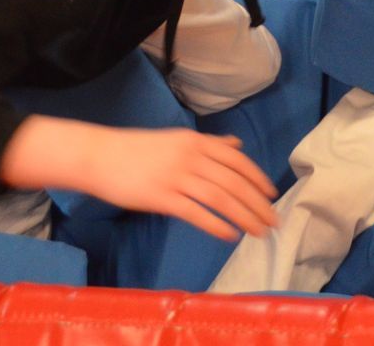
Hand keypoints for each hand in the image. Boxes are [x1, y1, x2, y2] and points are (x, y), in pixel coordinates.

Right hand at [1, 118, 277, 240]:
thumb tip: (236, 145)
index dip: (257, 178)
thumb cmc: (138, 149)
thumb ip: (209, 144)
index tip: (272, 195)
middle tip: (273, 220)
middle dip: (257, 203)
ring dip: (244, 216)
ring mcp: (176, 177)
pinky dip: (216, 225)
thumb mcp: (178, 139)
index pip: (237, 160)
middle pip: (233, 182)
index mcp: (196, 142)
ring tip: (258, 232)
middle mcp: (191, 157)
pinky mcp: (161, 197)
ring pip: (220, 198)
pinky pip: (196, 213)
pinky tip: (230, 235)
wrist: (100, 156)